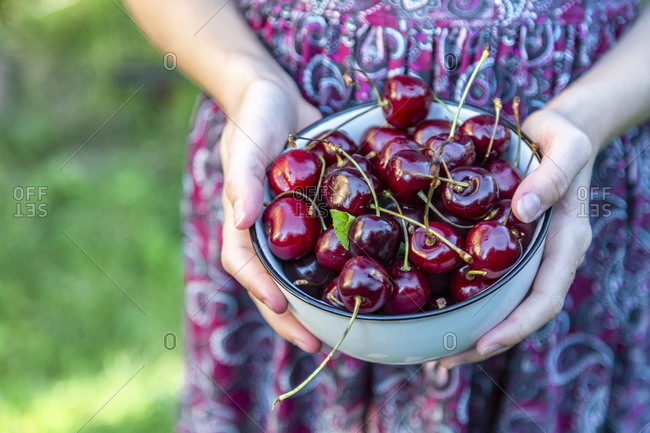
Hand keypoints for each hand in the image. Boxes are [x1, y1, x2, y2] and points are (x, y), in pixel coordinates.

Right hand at [219, 77, 322, 352]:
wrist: (277, 98)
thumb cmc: (254, 117)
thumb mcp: (245, 143)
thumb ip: (242, 179)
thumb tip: (241, 220)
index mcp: (243, 219)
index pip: (244, 263)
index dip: (258, 288)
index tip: (281, 307)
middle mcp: (268, 230)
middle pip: (274, 283)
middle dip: (291, 317)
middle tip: (318, 345)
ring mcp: (293, 226)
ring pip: (303, 273)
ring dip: (318, 303)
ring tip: (343, 329)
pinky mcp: (318, 214)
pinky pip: (328, 246)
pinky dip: (341, 267)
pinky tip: (367, 281)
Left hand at [440, 108, 595, 367]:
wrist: (557, 131)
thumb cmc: (564, 137)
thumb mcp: (565, 148)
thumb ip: (551, 178)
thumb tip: (521, 213)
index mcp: (564, 245)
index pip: (544, 299)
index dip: (515, 327)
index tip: (481, 345)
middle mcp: (544, 258)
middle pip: (518, 314)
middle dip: (483, 342)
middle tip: (440, 361)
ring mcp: (525, 255)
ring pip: (500, 303)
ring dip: (469, 329)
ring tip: (429, 349)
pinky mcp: (505, 245)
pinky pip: (486, 279)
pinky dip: (463, 297)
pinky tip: (432, 302)